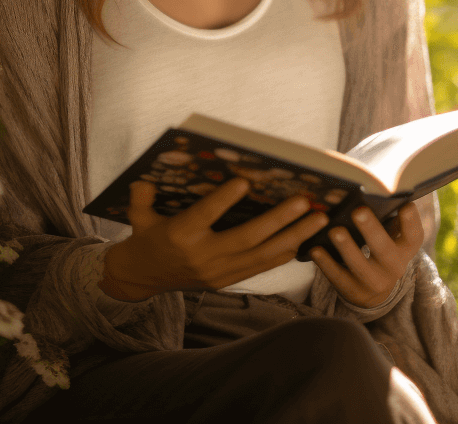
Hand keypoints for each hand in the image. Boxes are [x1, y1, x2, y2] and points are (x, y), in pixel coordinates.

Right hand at [99, 177, 329, 301]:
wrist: (143, 279)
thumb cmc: (145, 237)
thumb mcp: (137, 216)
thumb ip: (141, 196)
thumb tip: (144, 176)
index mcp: (180, 235)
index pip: (205, 216)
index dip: (224, 200)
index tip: (245, 182)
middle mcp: (204, 256)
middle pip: (247, 238)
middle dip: (279, 220)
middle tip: (305, 202)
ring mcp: (219, 272)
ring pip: (263, 255)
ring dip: (294, 236)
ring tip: (320, 219)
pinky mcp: (228, 281)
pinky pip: (263, 266)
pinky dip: (286, 252)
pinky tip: (307, 237)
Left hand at [309, 202, 423, 308]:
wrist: (373, 291)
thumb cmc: (380, 248)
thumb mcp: (391, 236)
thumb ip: (388, 216)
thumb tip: (377, 190)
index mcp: (404, 249)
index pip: (414, 236)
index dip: (411, 221)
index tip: (406, 205)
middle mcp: (393, 267)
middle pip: (384, 249)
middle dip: (371, 230)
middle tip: (358, 211)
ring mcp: (373, 282)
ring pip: (360, 266)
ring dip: (347, 248)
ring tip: (335, 230)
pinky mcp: (353, 291)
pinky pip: (338, 277)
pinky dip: (326, 263)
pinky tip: (315, 249)